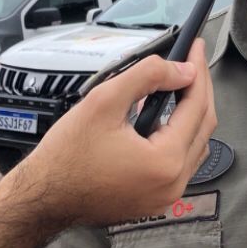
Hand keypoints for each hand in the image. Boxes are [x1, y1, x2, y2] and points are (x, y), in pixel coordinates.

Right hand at [9, 38, 216, 226]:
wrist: (43, 196)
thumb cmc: (67, 154)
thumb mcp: (105, 101)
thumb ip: (148, 76)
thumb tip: (183, 70)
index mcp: (166, 161)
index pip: (197, 106)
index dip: (197, 71)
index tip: (196, 47)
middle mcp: (173, 183)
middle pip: (203, 126)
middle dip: (199, 89)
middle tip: (191, 61)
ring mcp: (166, 196)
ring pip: (195, 145)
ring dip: (192, 113)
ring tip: (180, 84)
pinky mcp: (155, 200)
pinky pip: (181, 163)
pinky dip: (179, 136)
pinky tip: (166, 116)